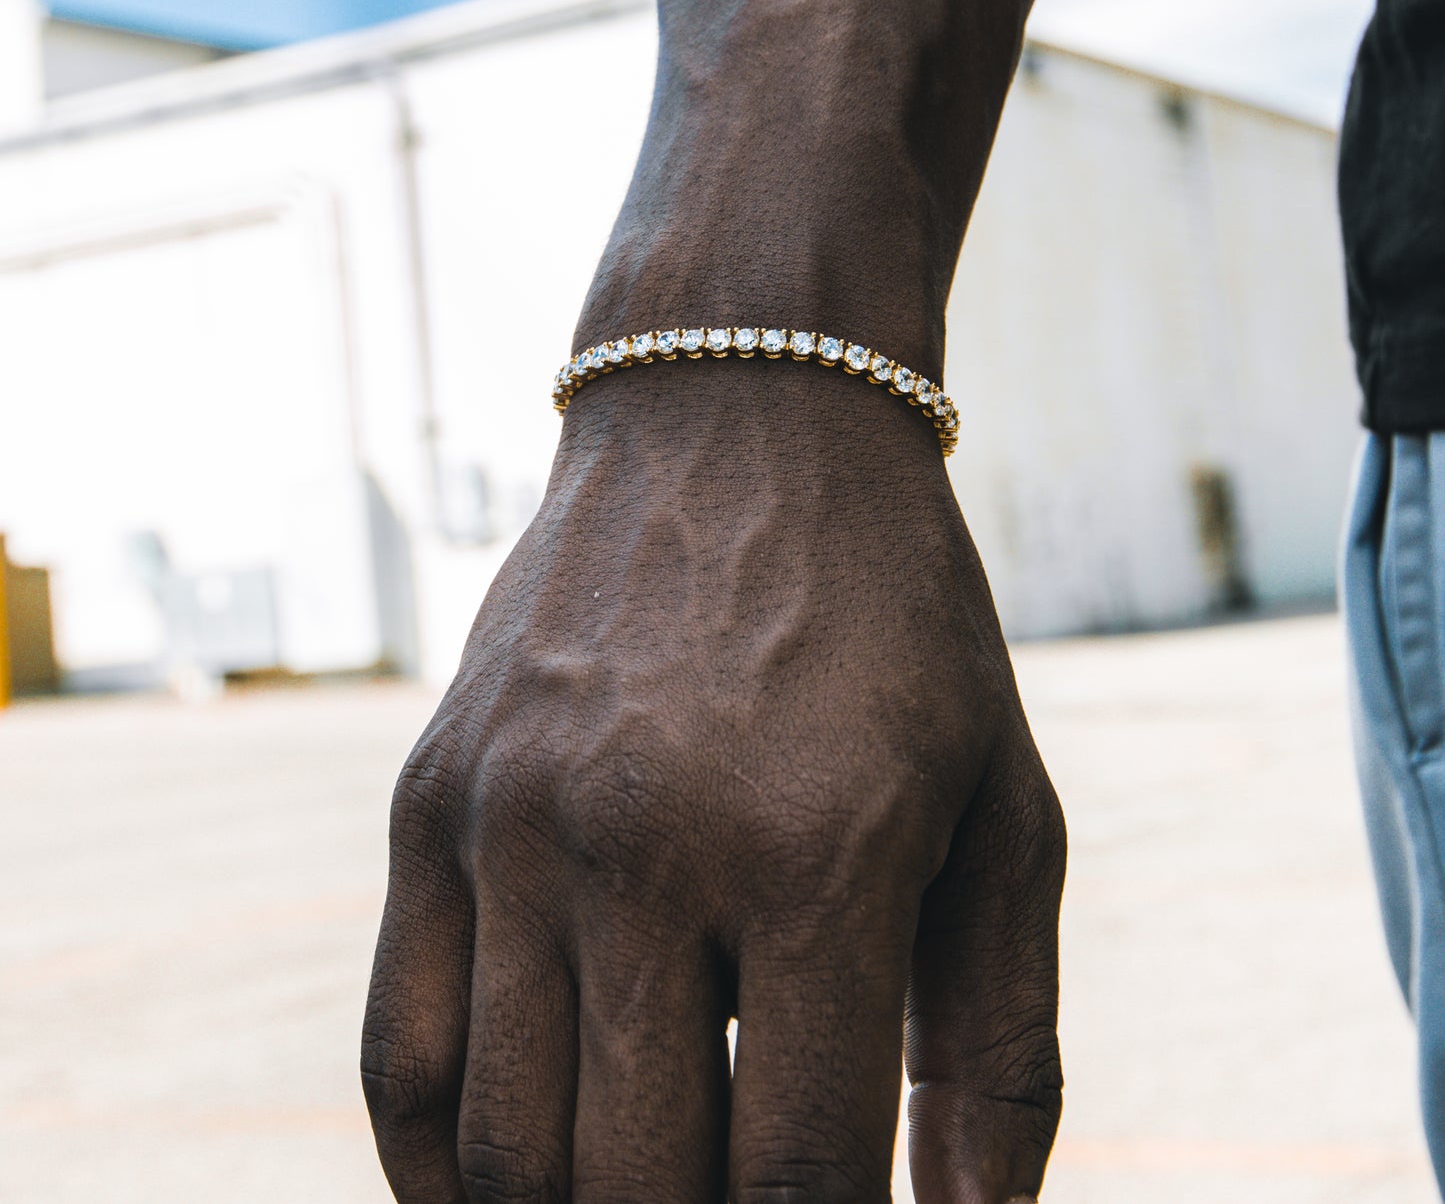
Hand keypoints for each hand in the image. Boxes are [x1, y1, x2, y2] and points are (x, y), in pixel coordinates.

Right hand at [361, 361, 1065, 1202]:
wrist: (737, 425)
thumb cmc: (894, 624)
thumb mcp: (1002, 804)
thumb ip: (1000, 1039)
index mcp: (823, 853)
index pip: (808, 1179)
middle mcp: (649, 842)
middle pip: (644, 1189)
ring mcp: (517, 822)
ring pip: (512, 1150)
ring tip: (651, 1194)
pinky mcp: (431, 800)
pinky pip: (399, 1055)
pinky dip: (439, 1177)